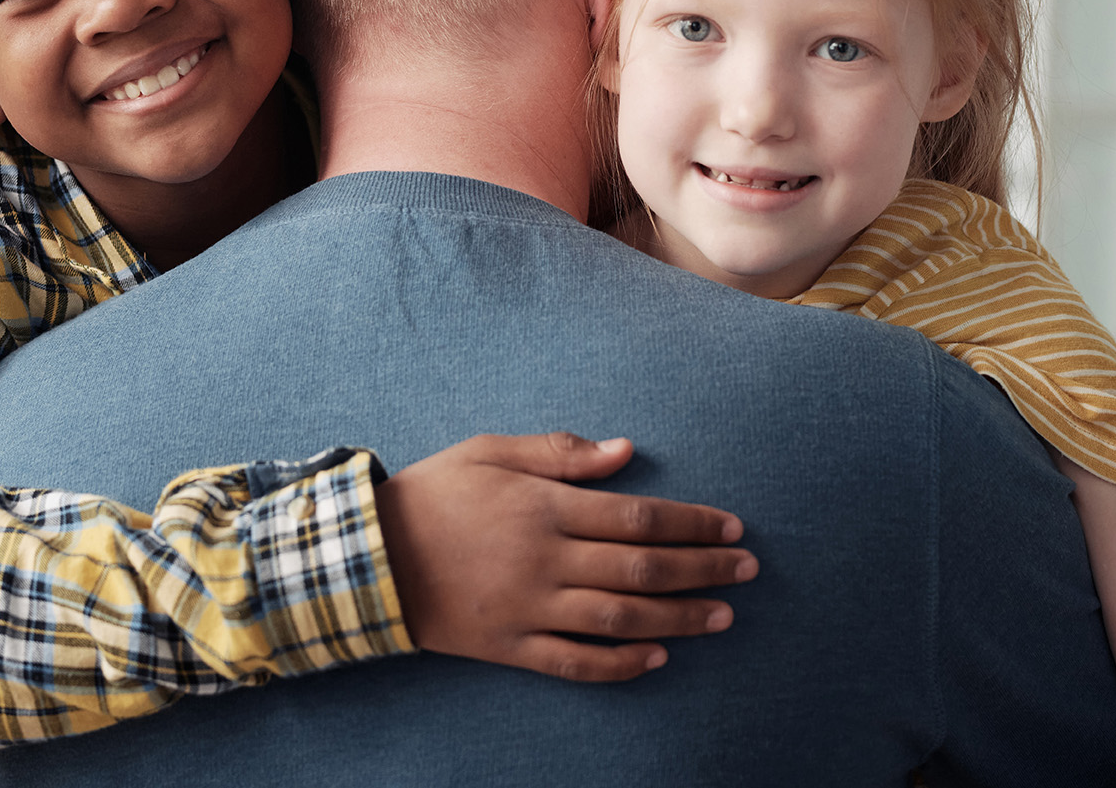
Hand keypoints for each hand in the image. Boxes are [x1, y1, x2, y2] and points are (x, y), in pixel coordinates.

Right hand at [375, 431, 756, 681]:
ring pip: (620, 619)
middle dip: (703, 569)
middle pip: (642, 568)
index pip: (638, 516)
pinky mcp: (509, 647)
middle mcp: (545, 559)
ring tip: (723, 617)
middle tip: (748, 569)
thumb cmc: (432, 493)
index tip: (732, 526)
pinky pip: (575, 663)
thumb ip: (560, 453)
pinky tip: (656, 658)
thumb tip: (627, 451)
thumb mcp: (489, 451)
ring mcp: (528, 608)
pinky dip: (619, 664)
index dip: (692, 523)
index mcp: (544, 506)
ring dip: (678, 619)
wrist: (367, 555)